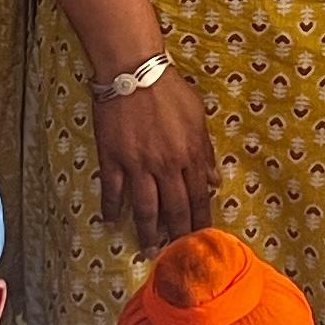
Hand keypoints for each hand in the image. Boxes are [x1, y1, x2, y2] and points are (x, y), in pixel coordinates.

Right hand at [91, 68, 215, 252]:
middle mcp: (165, 165)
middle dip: (176, 233)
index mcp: (188, 154)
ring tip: (148, 248)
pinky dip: (112, 209)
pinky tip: (111, 222)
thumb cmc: (168, 90)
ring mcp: (137, 164)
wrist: (133, 72)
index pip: (197, 197)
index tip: (200, 237)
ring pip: (144, 207)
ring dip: (147, 230)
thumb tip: (213, 180)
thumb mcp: (197, 117)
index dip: (199, 220)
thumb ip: (204, 151)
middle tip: (175, 253)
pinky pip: (113, 190)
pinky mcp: (113, 158)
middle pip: (173, 208)